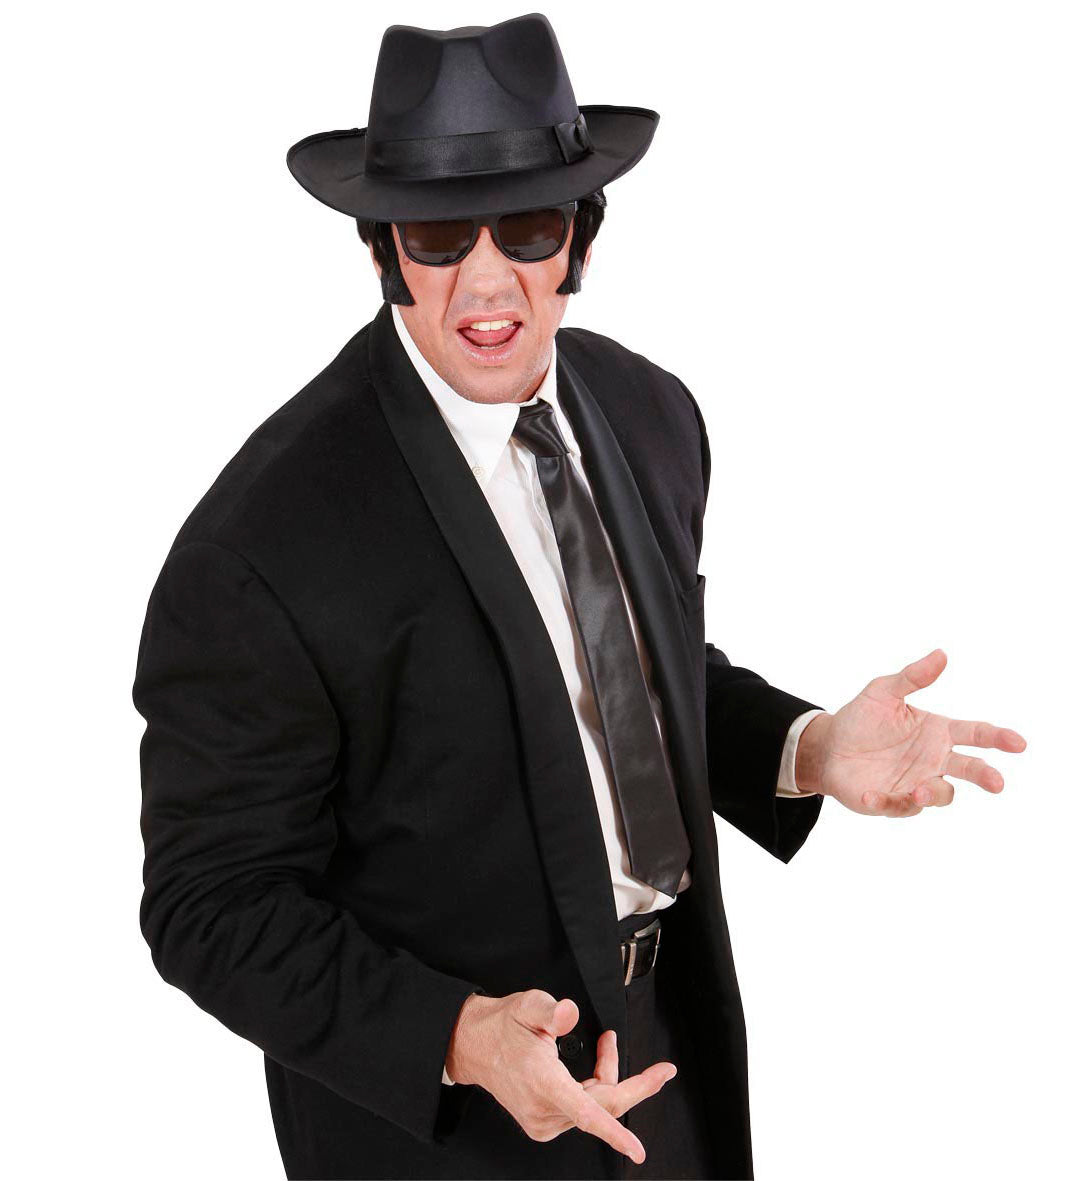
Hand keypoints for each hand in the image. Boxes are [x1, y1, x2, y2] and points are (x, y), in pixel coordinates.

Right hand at [444, 989, 675, 1163]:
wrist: (475, 1046)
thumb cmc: (503, 1025)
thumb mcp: (527, 1005)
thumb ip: (551, 1011)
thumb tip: (569, 1013)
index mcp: (543, 1082)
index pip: (586, 1114)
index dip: (615, 1134)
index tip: (638, 1151)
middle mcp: (543, 1109)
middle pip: (604, 1107)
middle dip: (633, 1084)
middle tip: (662, 1070)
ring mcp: (542, 1122)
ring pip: (595, 1108)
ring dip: (607, 1078)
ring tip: (604, 1044)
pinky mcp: (543, 1125)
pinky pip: (583, 1112)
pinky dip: (594, 1090)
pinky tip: (591, 1067)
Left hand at [800, 648, 1026, 816]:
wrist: (829, 746)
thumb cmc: (861, 718)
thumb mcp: (883, 691)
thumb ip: (912, 677)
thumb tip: (941, 654)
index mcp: (937, 732)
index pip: (975, 734)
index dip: (998, 737)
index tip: (1018, 743)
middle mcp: (933, 760)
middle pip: (969, 768)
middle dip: (984, 775)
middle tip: (997, 783)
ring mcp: (915, 782)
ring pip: (939, 793)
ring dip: (931, 792)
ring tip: (918, 788)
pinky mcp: (892, 800)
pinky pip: (897, 805)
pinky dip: (886, 801)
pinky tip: (871, 793)